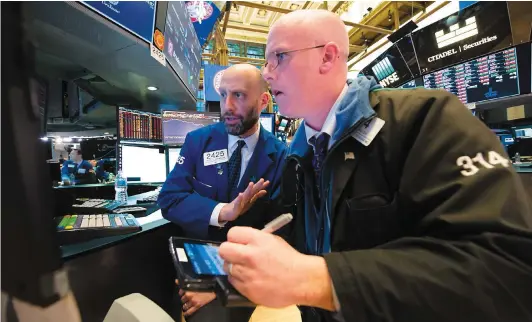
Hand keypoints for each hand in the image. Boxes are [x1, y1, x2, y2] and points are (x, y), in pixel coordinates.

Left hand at [176, 280, 215, 316]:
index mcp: (188, 288)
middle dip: (184, 299)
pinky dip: (186, 313)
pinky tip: (185, 313)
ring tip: (187, 305)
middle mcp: (189, 295)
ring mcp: (193, 301)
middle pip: (182, 299)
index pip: (180, 292)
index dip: (182, 293)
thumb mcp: (195, 282)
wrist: (214, 290)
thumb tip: (176, 280)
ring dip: (185, 305)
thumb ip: (184, 282)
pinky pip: (189, 311)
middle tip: (187, 299)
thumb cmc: (205, 285)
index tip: (183, 293)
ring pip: (184, 305)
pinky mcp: (197, 306)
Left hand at [218, 227, 334, 309]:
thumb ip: (255, 239)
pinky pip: (233, 281)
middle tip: (236, 255)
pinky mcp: (247, 289)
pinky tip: (250, 278)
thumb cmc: (289, 260)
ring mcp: (247, 274)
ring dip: (234, 267)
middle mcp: (250, 256)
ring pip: (227, 267)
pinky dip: (239, 280)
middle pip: (223, 250)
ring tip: (246, 269)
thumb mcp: (273, 240)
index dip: (234, 238)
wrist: (302, 281)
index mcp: (258, 240)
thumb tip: (240, 241)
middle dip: (228, 252)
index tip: (238, 242)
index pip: (232, 234)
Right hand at [219, 178, 269, 222]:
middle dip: (257, 185)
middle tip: (262, 180)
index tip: (267, 181)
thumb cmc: (240, 206)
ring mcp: (240, 202)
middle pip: (252, 191)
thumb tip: (265, 191)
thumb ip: (256, 195)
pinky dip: (239, 199)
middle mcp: (244, 197)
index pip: (256, 190)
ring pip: (245, 195)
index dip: (261, 186)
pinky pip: (237, 203)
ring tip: (251, 184)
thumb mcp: (250, 201)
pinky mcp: (235, 207)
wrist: (227, 212)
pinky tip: (240, 195)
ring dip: (248, 189)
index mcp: (248, 196)